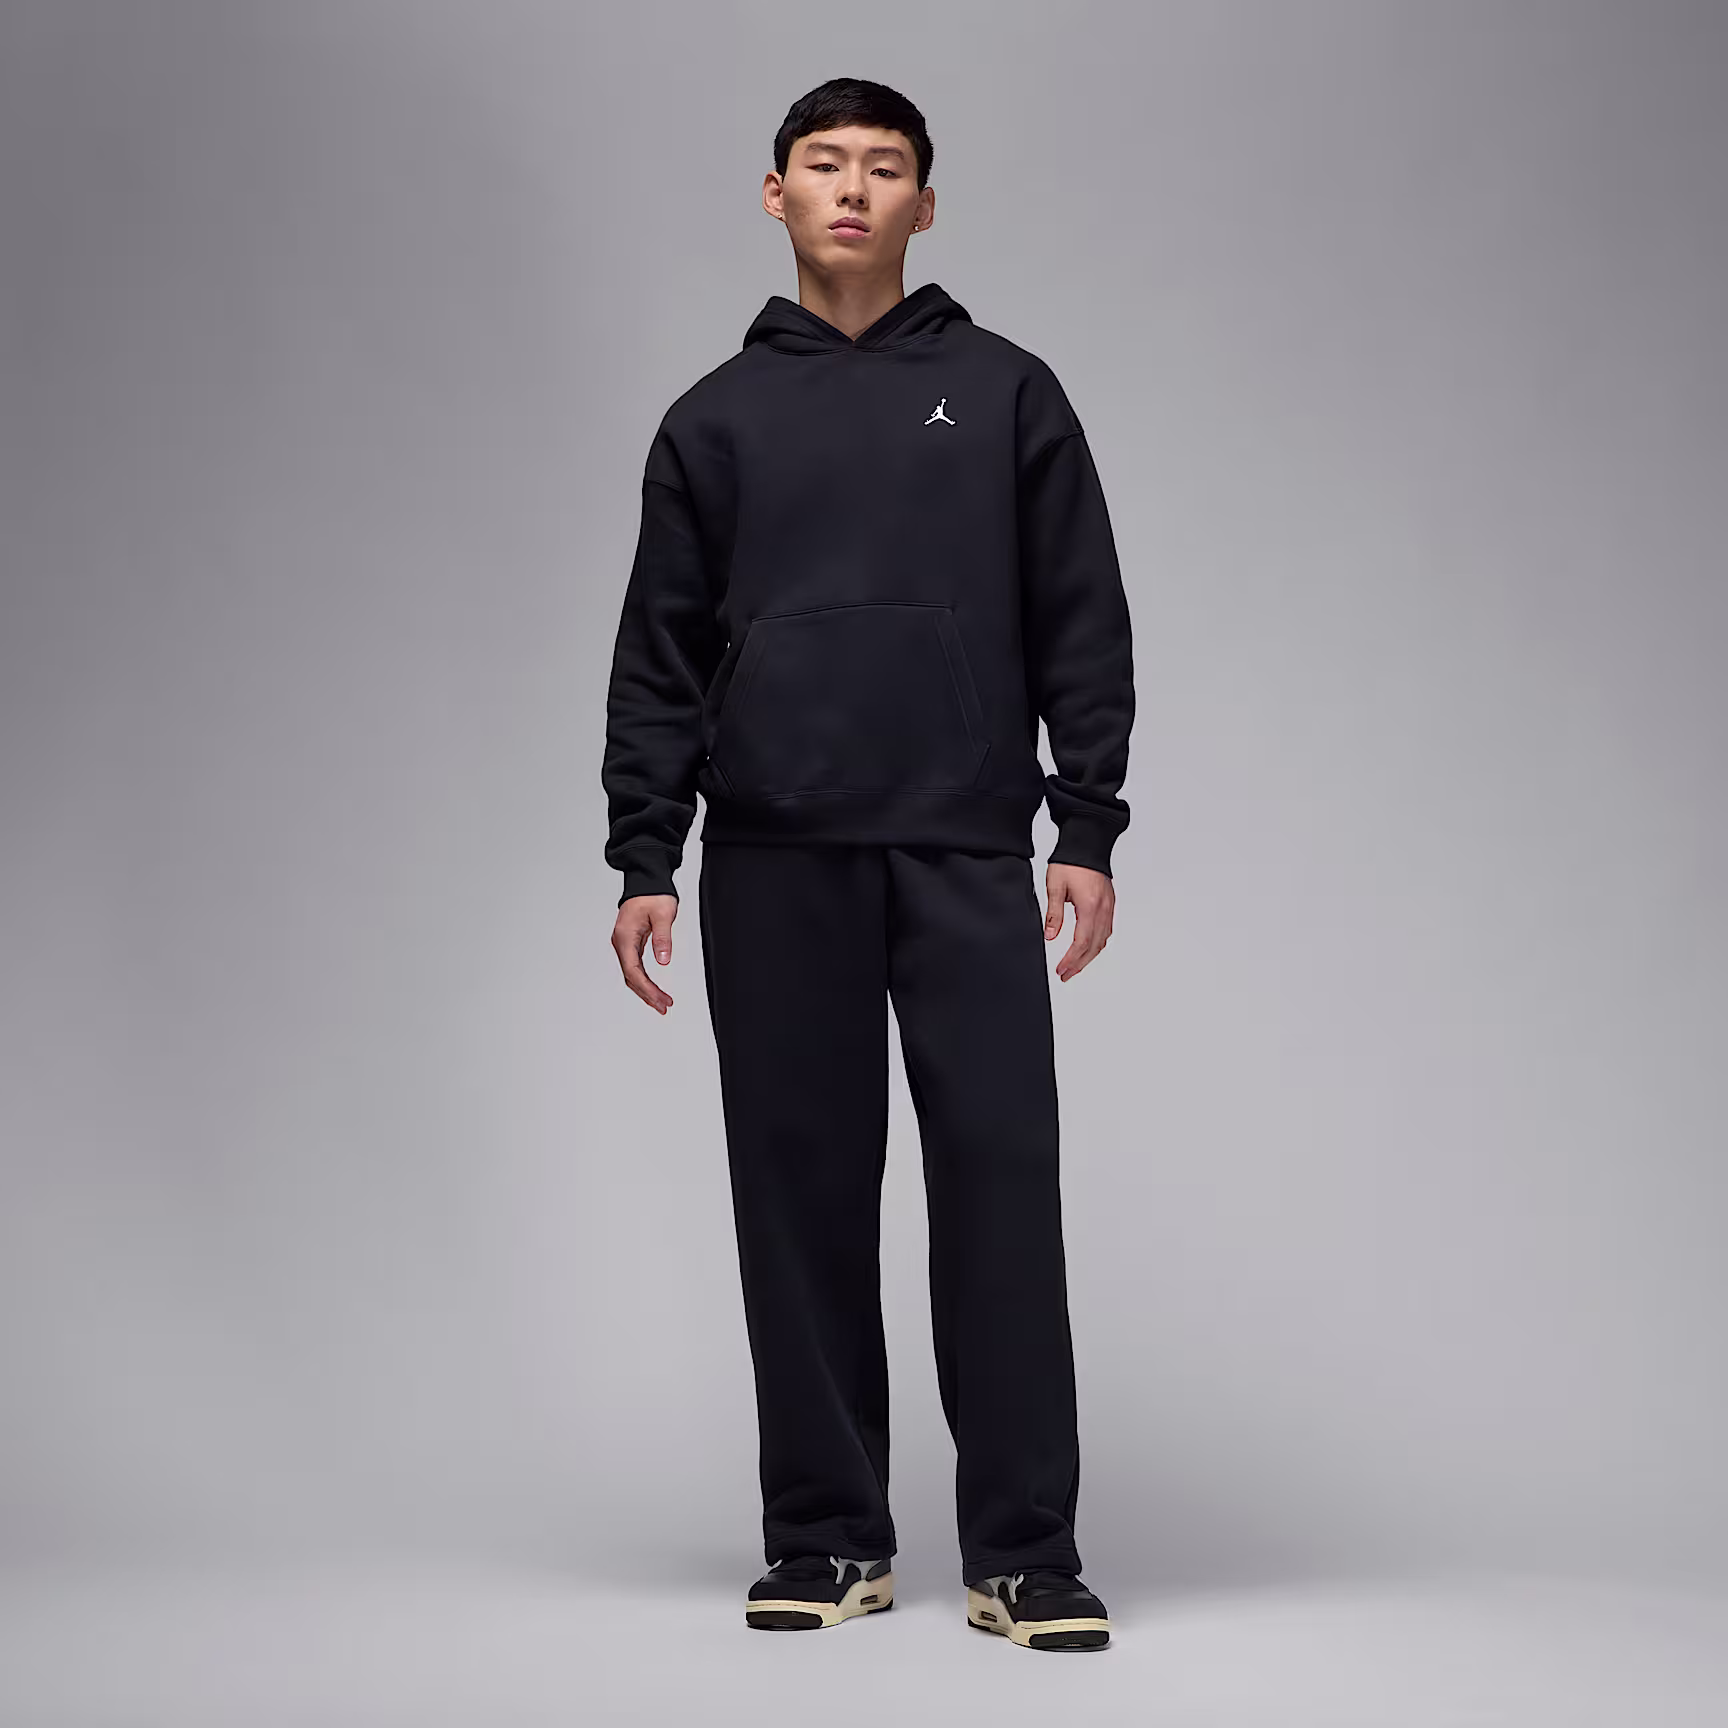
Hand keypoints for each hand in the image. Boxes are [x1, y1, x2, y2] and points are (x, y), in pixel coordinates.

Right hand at [612, 893, 678, 1012]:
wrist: (646, 880)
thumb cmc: (653, 894)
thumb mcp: (663, 914)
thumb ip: (662, 938)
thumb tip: (663, 960)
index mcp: (625, 936)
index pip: (633, 971)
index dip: (647, 988)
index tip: (661, 999)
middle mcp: (621, 942)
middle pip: (631, 976)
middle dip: (647, 994)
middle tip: (663, 1007)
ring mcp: (624, 943)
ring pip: (632, 973)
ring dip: (645, 990)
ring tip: (660, 1003)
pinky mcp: (630, 942)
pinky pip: (634, 966)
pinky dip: (644, 979)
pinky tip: (652, 988)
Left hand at [1043, 863, 1114, 980]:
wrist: (1087, 843)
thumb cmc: (1070, 862)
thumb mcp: (1055, 887)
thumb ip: (1054, 914)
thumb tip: (1050, 936)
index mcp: (1090, 906)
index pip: (1082, 942)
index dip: (1071, 959)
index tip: (1061, 970)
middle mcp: (1104, 909)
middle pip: (1094, 946)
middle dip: (1080, 963)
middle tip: (1065, 974)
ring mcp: (1109, 907)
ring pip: (1103, 940)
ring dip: (1089, 956)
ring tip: (1075, 966)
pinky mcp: (1110, 903)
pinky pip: (1106, 930)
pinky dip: (1097, 943)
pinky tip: (1088, 947)